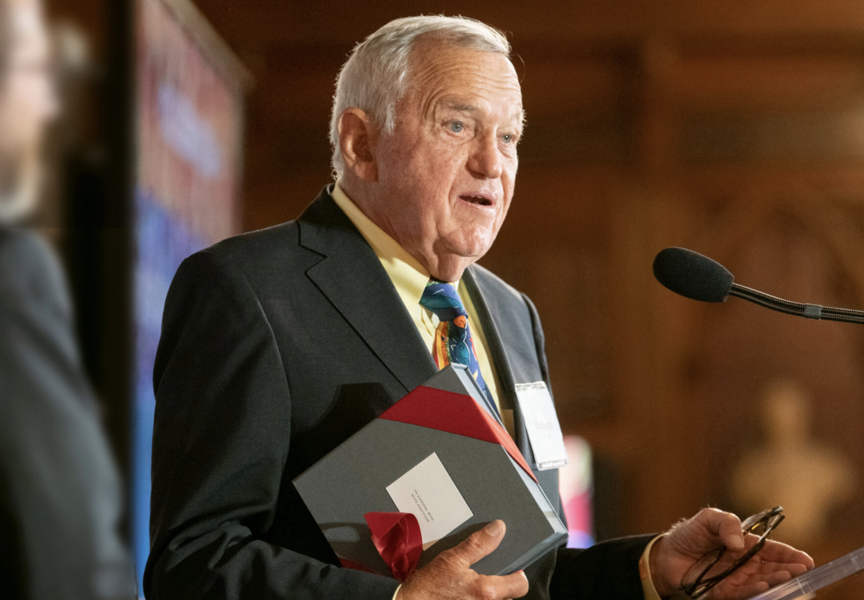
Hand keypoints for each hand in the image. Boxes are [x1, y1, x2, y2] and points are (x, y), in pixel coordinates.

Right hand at [396, 520, 528, 599]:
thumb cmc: (428, 586)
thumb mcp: (452, 558)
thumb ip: (479, 544)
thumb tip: (499, 528)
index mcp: (487, 591)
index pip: (521, 584)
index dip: (518, 574)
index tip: (512, 569)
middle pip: (509, 597)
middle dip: (501, 586)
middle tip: (487, 575)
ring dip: (488, 595)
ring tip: (471, 585)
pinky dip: (475, 599)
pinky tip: (463, 595)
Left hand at [650, 508, 813, 599]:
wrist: (667, 554)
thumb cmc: (691, 534)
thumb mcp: (708, 519)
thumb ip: (726, 523)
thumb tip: (739, 541)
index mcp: (747, 545)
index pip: (774, 551)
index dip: (791, 555)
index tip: (806, 559)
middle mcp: (746, 565)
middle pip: (773, 569)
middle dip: (789, 570)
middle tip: (801, 570)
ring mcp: (737, 580)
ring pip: (763, 583)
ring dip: (776, 581)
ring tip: (787, 577)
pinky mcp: (725, 593)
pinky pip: (743, 594)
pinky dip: (755, 591)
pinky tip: (765, 585)